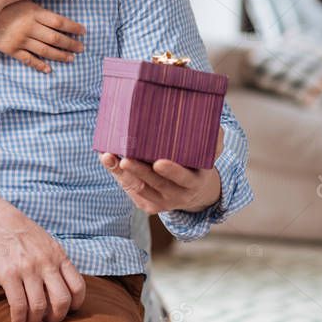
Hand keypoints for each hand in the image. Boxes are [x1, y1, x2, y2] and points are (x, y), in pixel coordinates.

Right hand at [0, 0, 85, 72]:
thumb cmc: (2, 3)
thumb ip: (38, 7)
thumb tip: (56, 9)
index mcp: (34, 12)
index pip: (60, 22)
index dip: (73, 28)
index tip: (83, 32)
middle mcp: (29, 27)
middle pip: (56, 38)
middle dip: (71, 44)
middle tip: (81, 48)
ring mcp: (19, 39)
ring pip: (44, 50)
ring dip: (60, 56)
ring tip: (71, 58)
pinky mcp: (9, 49)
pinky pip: (28, 59)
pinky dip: (39, 65)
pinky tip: (48, 69)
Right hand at [0, 186, 85, 321]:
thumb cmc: (14, 227)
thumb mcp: (42, 239)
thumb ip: (52, 259)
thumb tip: (58, 283)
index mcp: (57, 253)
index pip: (78, 286)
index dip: (74, 305)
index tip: (65, 310)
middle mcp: (46, 262)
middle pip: (62, 301)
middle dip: (55, 317)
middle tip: (46, 320)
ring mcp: (27, 268)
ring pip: (40, 308)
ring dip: (35, 321)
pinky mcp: (7, 274)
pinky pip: (18, 306)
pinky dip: (19, 320)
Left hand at [99, 129, 224, 213]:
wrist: (194, 192)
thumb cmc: (198, 162)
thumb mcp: (210, 153)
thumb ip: (213, 140)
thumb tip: (211, 118)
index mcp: (195, 181)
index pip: (183, 178)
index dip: (172, 171)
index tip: (158, 162)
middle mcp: (178, 195)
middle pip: (156, 184)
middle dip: (139, 172)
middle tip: (125, 158)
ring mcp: (162, 202)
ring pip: (139, 188)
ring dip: (122, 173)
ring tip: (108, 157)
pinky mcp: (148, 204)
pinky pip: (131, 191)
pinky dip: (118, 175)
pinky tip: (107, 160)